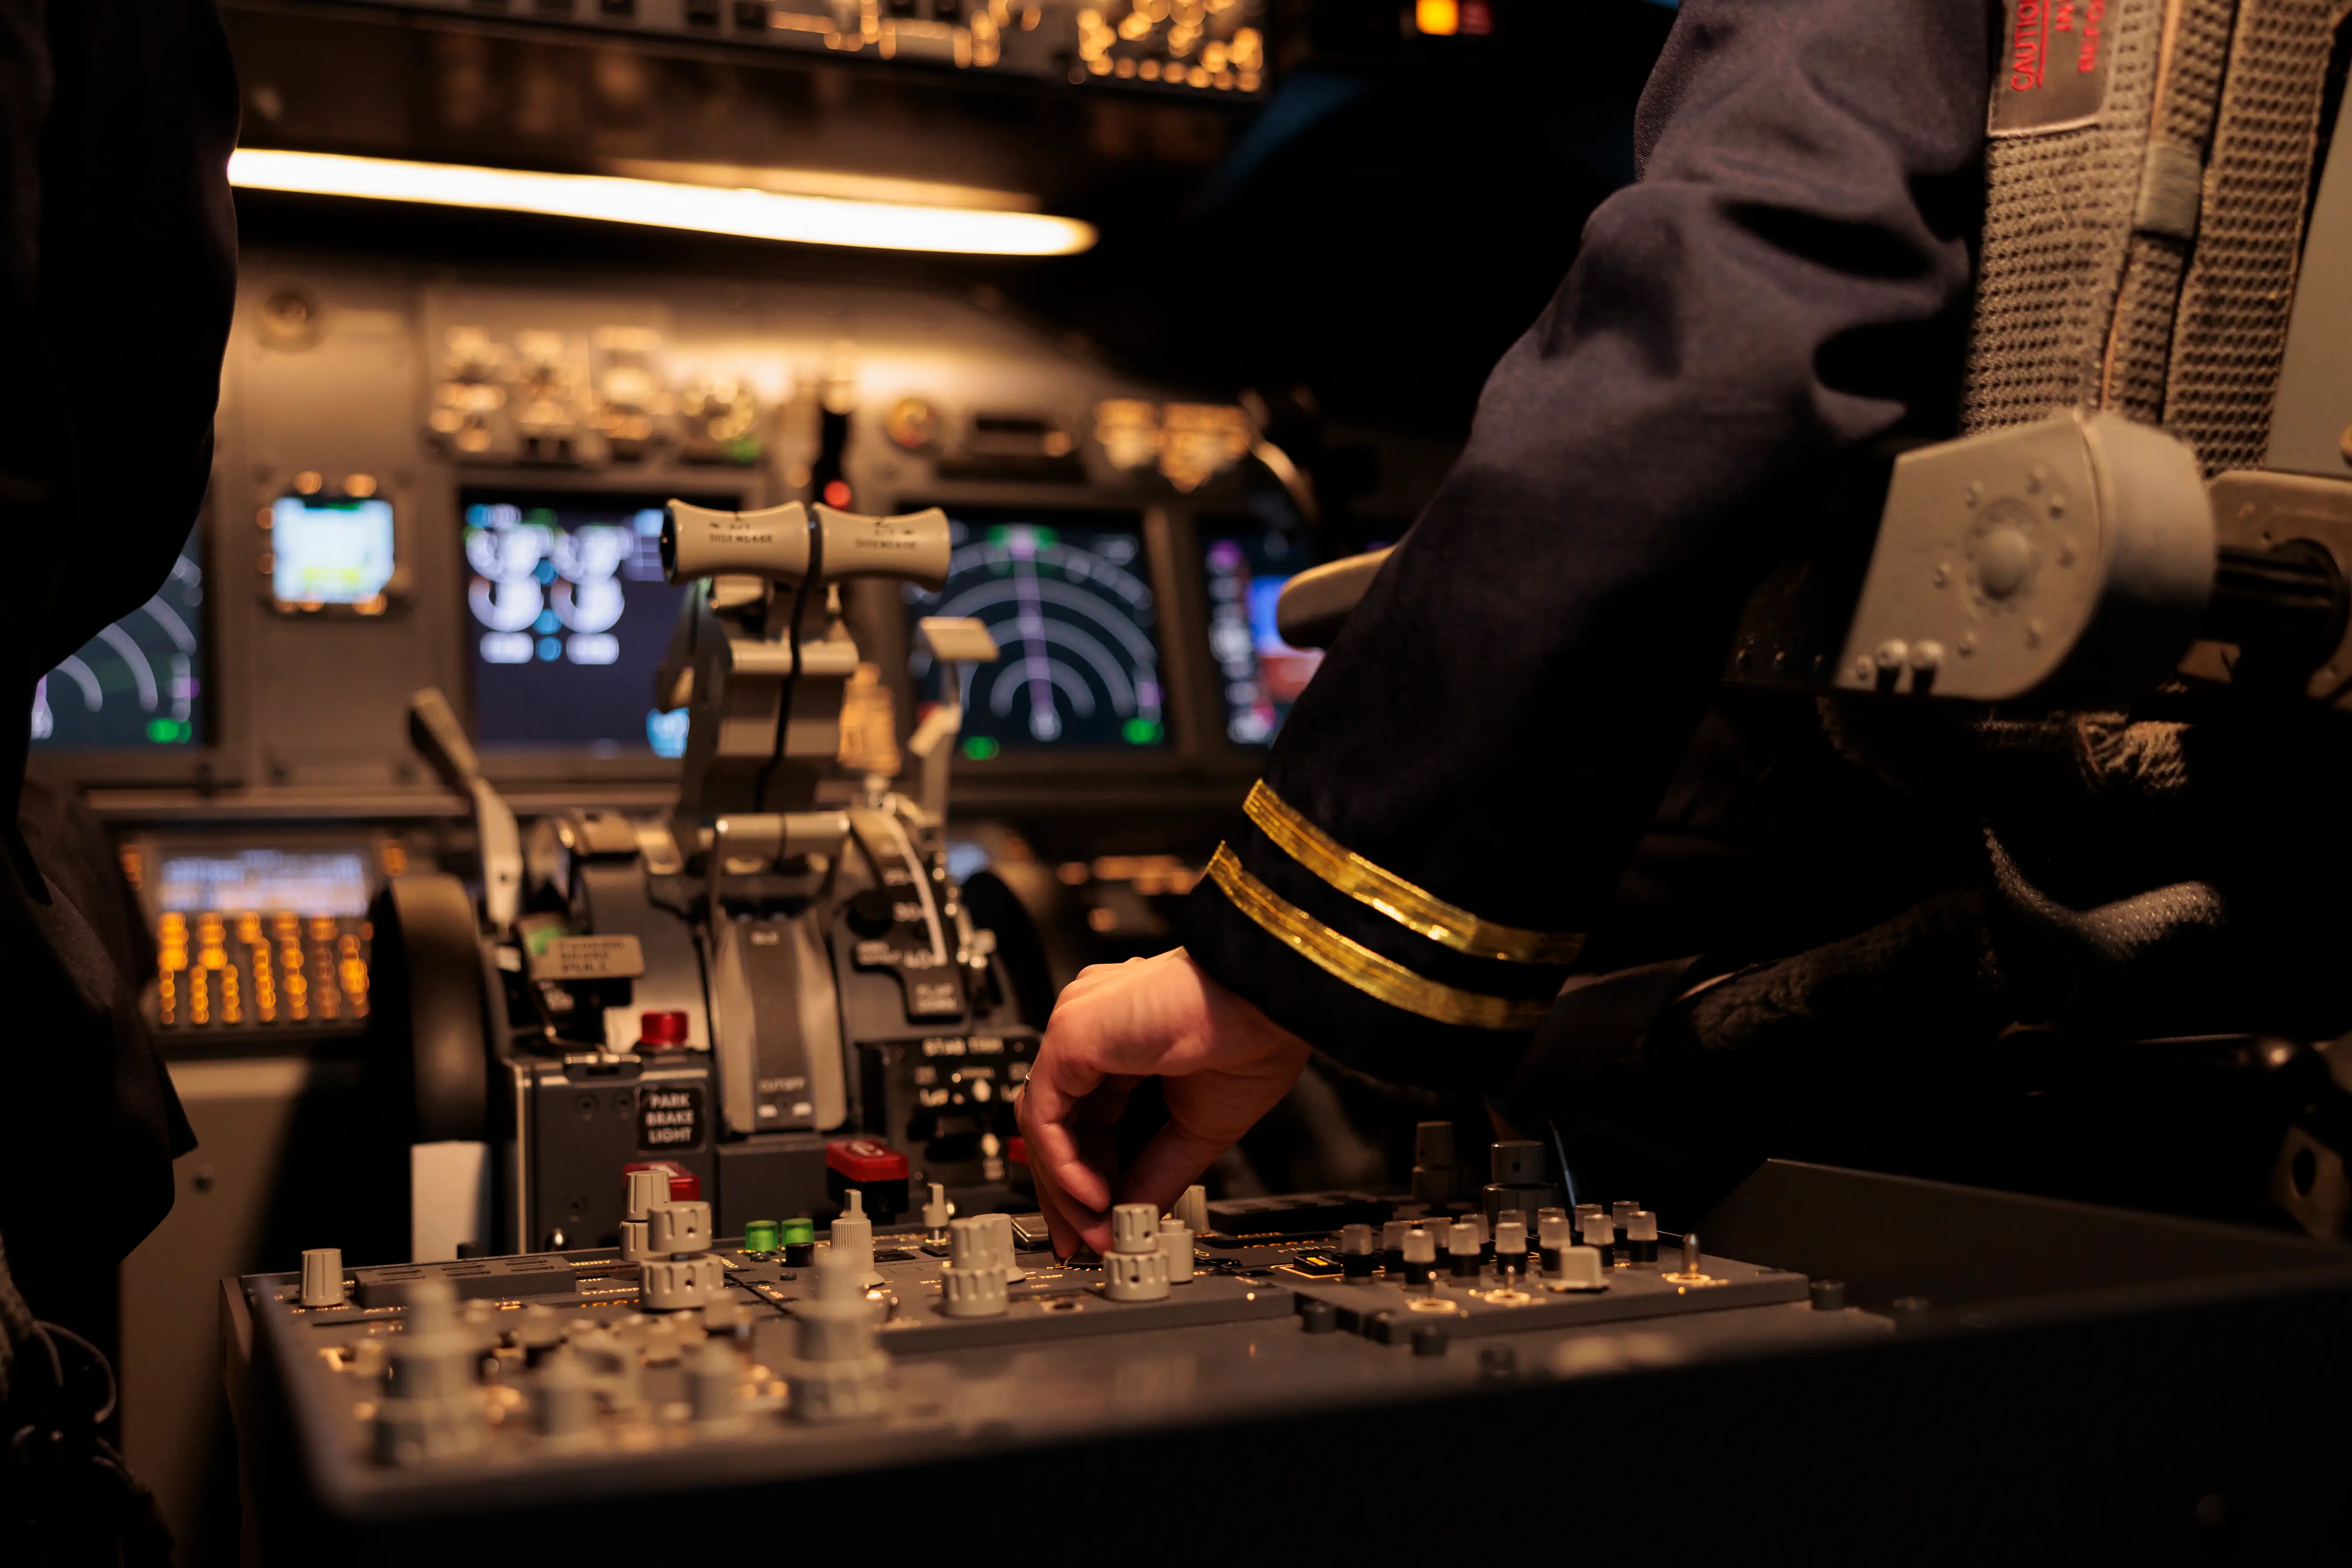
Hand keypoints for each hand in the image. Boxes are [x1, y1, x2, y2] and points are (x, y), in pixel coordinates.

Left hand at [1016, 948, 1311, 1257]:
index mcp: (1123, 1045)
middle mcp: (1093, 1031)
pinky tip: (1095, 1198)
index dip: (1090, 1180)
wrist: (1271, 1003)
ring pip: (1042, 1120)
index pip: (1084, 1123)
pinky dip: (1062, 1163)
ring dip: (1066, 1186)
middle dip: (1068, 1192)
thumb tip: (1128, 1218)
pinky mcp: (1070, 1034)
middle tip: (1085, 1243)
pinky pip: (1042, 1111)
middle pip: (1057, 1124)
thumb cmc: (1253, 1037)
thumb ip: (1154, 1174)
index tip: (1102, 1227)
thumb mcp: (1197, 1129)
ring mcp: (1077, 1028)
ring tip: (1096, 1229)